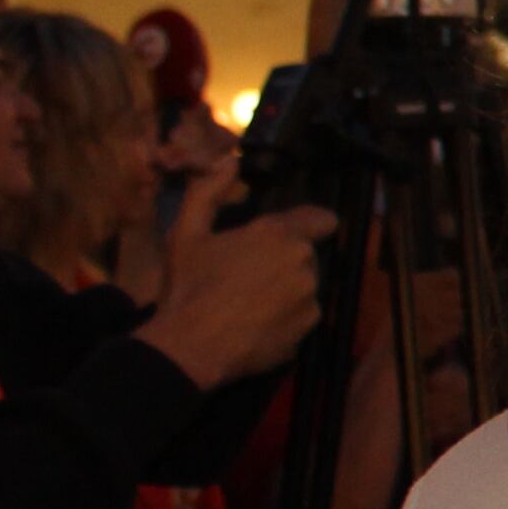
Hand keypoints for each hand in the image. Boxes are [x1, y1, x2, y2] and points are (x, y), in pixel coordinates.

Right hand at [138, 159, 334, 387]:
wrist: (190, 346)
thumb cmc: (189, 285)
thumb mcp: (186, 233)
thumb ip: (208, 192)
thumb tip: (230, 161)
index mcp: (280, 236)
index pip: (321, 218)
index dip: (308, 222)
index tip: (288, 232)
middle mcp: (305, 265)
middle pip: (305, 256)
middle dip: (283, 260)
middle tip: (245, 273)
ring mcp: (310, 301)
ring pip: (303, 287)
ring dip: (284, 289)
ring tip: (245, 301)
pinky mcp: (308, 332)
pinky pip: (300, 318)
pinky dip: (284, 319)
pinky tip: (252, 324)